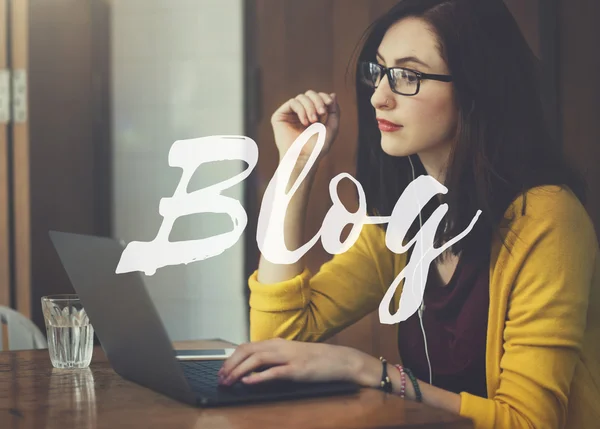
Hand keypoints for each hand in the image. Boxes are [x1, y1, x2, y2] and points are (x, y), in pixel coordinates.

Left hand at [217, 338, 368, 385]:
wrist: (340, 360)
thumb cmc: (315, 360)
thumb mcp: (290, 356)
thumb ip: (272, 360)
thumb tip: (252, 370)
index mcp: (277, 343)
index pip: (247, 346)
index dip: (231, 358)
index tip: (221, 371)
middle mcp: (280, 346)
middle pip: (247, 350)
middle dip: (230, 365)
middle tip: (220, 379)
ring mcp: (288, 357)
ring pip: (256, 359)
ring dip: (239, 371)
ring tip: (229, 382)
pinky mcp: (297, 370)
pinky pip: (274, 372)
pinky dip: (258, 377)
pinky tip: (247, 382)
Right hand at [271, 90, 340, 162]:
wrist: (303, 158)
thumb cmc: (317, 147)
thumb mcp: (332, 127)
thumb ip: (334, 111)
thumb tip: (332, 94)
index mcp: (311, 115)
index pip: (317, 98)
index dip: (324, 97)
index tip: (329, 104)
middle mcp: (300, 113)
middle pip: (309, 94)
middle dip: (318, 101)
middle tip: (322, 113)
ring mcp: (289, 114)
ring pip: (301, 97)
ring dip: (310, 107)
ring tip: (313, 121)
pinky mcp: (280, 116)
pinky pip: (292, 102)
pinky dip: (301, 110)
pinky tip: (304, 123)